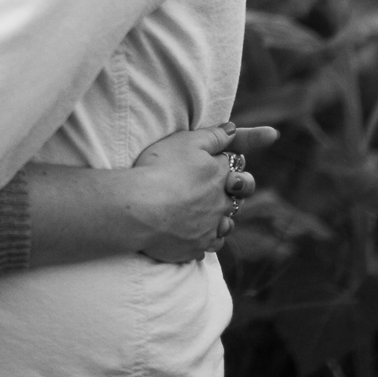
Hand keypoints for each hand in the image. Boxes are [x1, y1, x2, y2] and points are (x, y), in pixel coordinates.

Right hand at [129, 122, 276, 263]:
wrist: (140, 209)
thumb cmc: (160, 170)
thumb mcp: (185, 142)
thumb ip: (212, 136)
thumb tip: (232, 129)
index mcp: (219, 175)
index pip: (237, 168)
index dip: (232, 166)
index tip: (225, 167)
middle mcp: (220, 203)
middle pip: (238, 198)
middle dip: (234, 193)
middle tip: (222, 191)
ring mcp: (210, 227)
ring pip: (226, 225)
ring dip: (222, 219)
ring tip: (208, 215)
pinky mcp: (197, 247)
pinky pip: (210, 245)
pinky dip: (207, 240)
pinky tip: (196, 235)